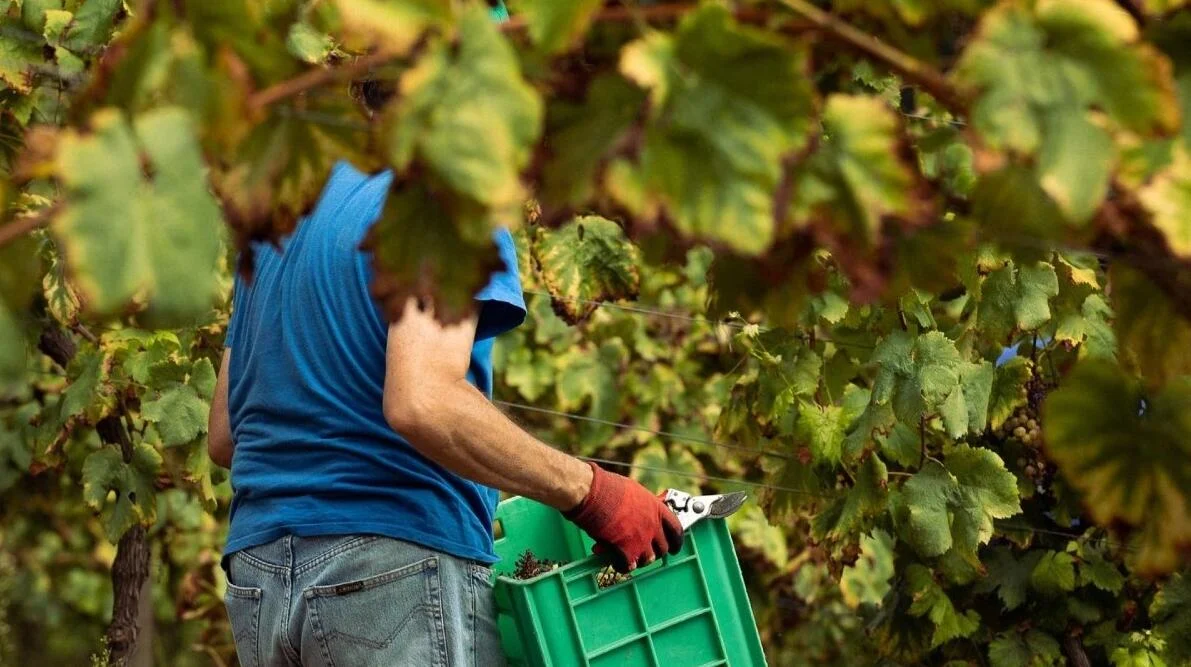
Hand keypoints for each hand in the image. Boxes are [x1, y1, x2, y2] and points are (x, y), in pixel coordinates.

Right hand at [563, 462, 683, 572]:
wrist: (592, 493)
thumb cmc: (607, 487)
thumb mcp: (633, 492)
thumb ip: (641, 506)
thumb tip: (638, 513)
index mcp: (656, 508)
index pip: (676, 529)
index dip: (676, 541)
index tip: (675, 547)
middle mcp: (653, 525)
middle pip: (663, 548)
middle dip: (655, 552)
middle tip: (646, 552)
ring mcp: (641, 540)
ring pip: (648, 559)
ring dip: (639, 559)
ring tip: (629, 556)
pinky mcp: (626, 551)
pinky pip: (628, 566)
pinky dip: (621, 565)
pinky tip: (614, 561)